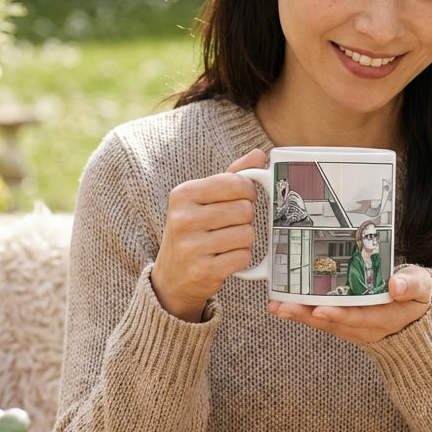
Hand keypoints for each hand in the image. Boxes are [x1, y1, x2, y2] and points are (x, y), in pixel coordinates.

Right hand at [151, 148, 265, 321]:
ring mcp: (191, 246)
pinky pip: (243, 257)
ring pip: (247, 234)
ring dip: (244, 240)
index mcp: (183, 194)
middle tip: (230, 225)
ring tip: (226, 243)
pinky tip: (225, 258)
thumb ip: (231, 175)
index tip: (241, 199)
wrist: (172, 276)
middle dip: (245, 219)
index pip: (236, 183)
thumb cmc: (193, 230)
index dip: (248, 192)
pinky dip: (240, 258)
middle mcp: (183, 218)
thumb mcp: (203, 199)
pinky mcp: (203, 270)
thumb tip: (259, 154)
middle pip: (245, 210)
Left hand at [266, 265, 431, 343]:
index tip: (320, 309)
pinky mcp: (344, 324)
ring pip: (324, 324)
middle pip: (334, 323)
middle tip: (282, 307)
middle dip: (307, 315)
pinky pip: (322, 321)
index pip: (361, 318)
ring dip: (299, 315)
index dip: (340, 314)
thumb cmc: (416, 295)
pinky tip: (282, 305)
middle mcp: (367, 328)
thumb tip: (396, 285)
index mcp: (387, 317)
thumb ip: (413, 285)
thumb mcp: (423, 288)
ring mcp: (354, 328)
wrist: (415, 317)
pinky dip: (302, 313)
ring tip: (276, 306)